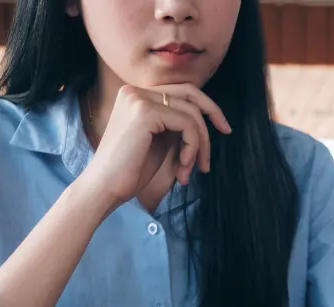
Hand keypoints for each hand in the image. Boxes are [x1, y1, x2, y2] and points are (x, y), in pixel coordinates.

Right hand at [78, 83, 231, 207]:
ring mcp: (138, 99)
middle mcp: (134, 91)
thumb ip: (177, 124)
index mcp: (136, 96)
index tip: (223, 127)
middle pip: (190, 94)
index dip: (206, 106)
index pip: (181, 91)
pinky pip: (187, 125)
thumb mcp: (161, 140)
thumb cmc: (132, 170)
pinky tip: (183, 167)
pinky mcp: (144, 112)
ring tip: (192, 169)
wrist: (106, 188)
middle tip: (227, 132)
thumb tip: (208, 117)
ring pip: (191, 114)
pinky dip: (193, 147)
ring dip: (200, 144)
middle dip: (212, 114)